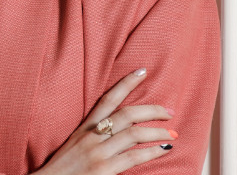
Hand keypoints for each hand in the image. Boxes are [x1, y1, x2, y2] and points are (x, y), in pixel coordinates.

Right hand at [35, 68, 175, 174]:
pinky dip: (152, 152)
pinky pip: (133, 157)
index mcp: (85, 127)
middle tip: (169, 111)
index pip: (108, 98)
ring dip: (157, 132)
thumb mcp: (76, 144)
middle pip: (127, 114)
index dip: (126, 83)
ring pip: (133, 134)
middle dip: (152, 110)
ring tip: (172, 134)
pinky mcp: (104, 169)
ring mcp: (98, 152)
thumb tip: (120, 129)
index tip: (143, 71)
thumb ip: (95, 134)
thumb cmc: (64, 167)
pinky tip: (163, 149)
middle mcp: (92, 135)